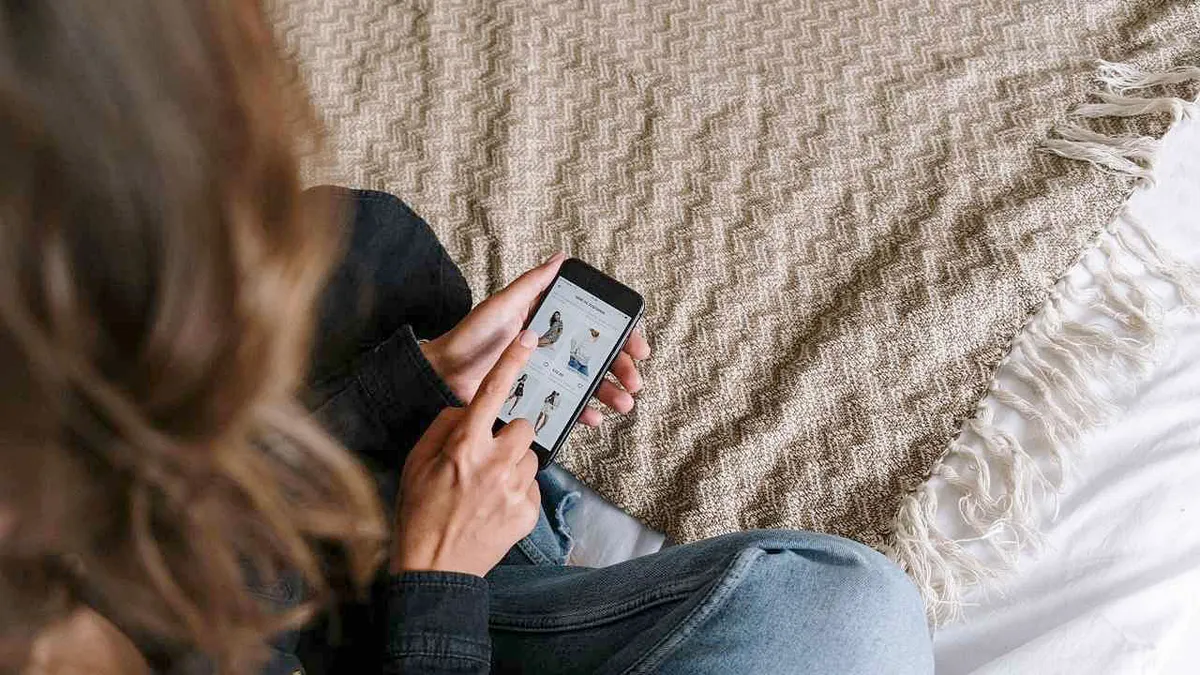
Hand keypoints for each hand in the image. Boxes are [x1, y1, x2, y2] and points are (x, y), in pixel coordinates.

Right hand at [392, 329, 541, 575]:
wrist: (434, 570)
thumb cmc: (419, 513)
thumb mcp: (417, 462)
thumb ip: (444, 428)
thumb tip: (467, 411)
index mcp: (464, 446)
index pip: (493, 393)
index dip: (512, 362)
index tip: (529, 340)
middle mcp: (494, 464)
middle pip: (523, 426)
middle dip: (510, 435)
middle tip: (488, 456)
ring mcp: (515, 490)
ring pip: (531, 457)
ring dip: (514, 465)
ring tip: (488, 488)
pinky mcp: (529, 512)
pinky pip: (532, 487)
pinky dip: (517, 493)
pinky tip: (494, 508)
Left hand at [422, 254, 651, 426]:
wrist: (444, 375)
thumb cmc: (470, 337)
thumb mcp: (503, 305)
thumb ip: (532, 284)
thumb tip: (560, 258)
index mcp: (549, 320)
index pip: (594, 325)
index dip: (622, 335)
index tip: (637, 346)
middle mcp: (552, 346)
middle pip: (598, 356)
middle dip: (622, 369)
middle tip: (634, 381)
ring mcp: (547, 373)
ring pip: (588, 382)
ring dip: (609, 392)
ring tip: (623, 403)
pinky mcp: (537, 396)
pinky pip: (567, 405)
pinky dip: (584, 411)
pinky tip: (593, 417)